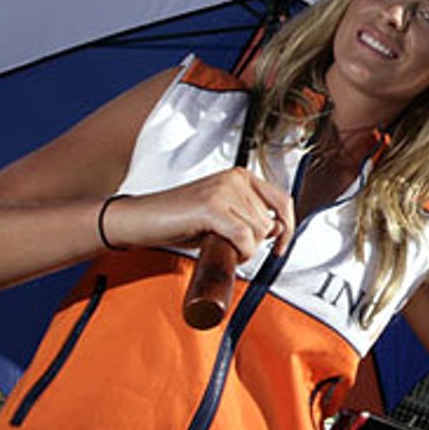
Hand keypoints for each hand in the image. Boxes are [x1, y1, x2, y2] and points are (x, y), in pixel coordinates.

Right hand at [100, 169, 294, 261]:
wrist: (140, 220)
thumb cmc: (178, 220)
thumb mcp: (222, 216)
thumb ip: (249, 218)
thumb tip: (278, 230)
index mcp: (239, 176)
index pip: (282, 200)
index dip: (287, 227)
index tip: (281, 246)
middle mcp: (234, 179)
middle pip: (269, 222)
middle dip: (254, 243)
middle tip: (228, 246)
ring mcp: (223, 191)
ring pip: (258, 232)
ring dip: (243, 249)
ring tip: (218, 244)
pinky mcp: (212, 207)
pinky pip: (244, 238)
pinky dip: (239, 253)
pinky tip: (221, 250)